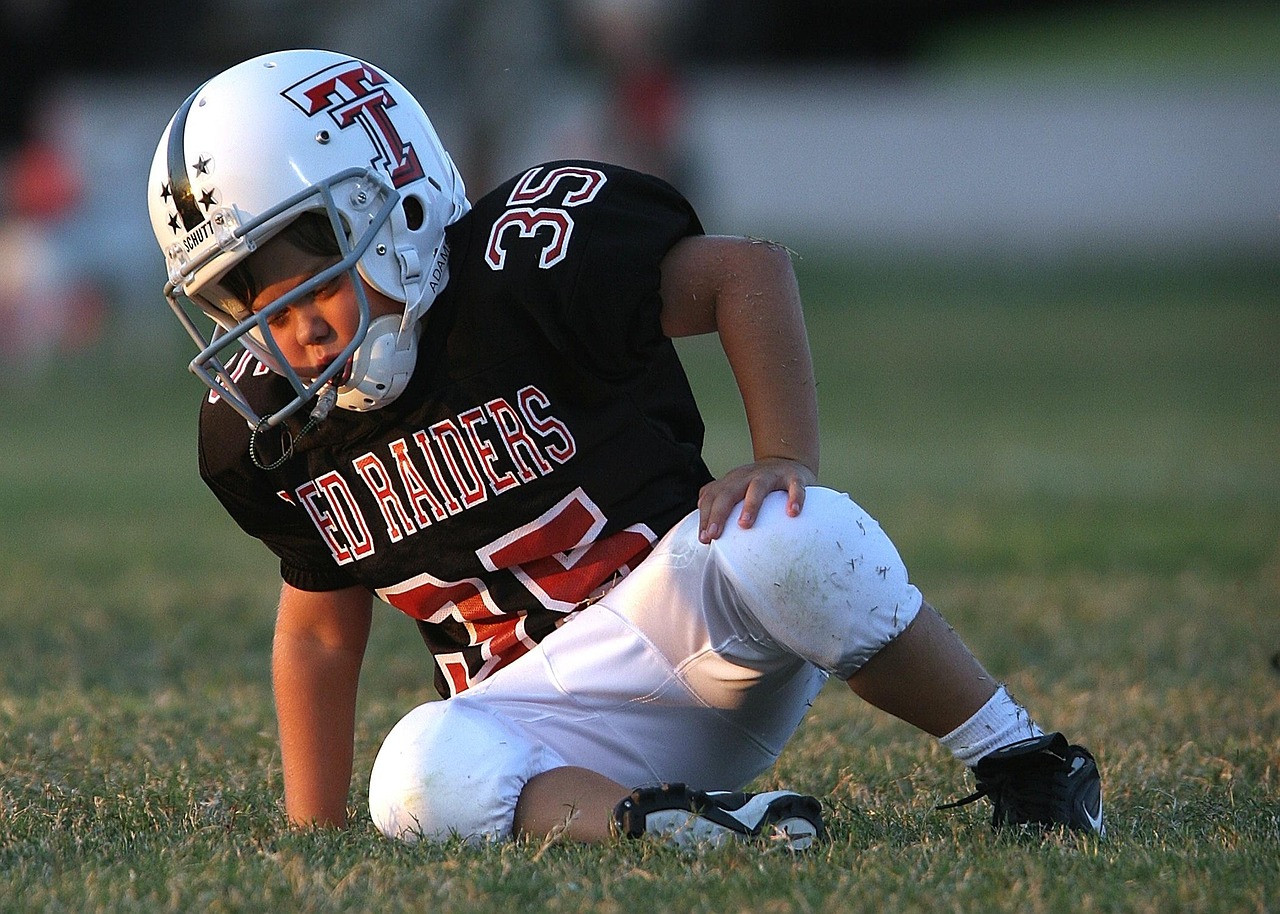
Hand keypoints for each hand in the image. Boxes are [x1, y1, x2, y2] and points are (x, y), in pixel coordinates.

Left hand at [697, 457, 816, 542]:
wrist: (788, 461)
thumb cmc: (758, 485)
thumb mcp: (737, 490)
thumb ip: (720, 504)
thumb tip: (705, 532)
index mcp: (732, 481)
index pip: (713, 496)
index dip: (705, 516)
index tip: (704, 538)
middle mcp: (748, 476)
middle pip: (729, 492)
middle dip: (719, 513)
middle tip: (714, 534)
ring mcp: (771, 475)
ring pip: (757, 487)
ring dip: (750, 505)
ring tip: (744, 524)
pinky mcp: (794, 477)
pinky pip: (795, 486)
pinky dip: (794, 498)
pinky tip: (792, 512)